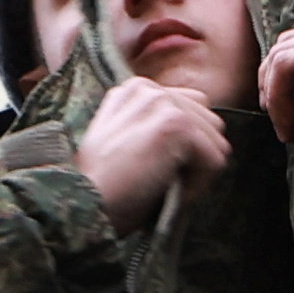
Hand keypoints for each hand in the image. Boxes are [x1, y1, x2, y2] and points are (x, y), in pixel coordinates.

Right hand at [78, 76, 232, 230]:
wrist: (77, 203)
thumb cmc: (99, 187)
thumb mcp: (122, 143)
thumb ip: (152, 127)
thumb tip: (201, 138)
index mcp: (135, 90)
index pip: (192, 109)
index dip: (184, 147)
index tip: (157, 171)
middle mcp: (149, 89)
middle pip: (209, 122)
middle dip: (195, 157)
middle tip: (163, 182)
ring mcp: (163, 103)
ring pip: (216, 140)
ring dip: (197, 171)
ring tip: (163, 186)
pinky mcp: (176, 125)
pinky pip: (215, 159)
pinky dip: (198, 185)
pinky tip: (166, 192)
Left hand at [252, 15, 293, 179]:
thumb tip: (271, 74)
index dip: (283, 76)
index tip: (285, 112)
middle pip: (290, 41)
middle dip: (274, 83)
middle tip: (281, 120)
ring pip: (283, 52)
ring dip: (274, 94)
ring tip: (288, 127)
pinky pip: (286, 65)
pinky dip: (278, 98)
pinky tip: (290, 126)